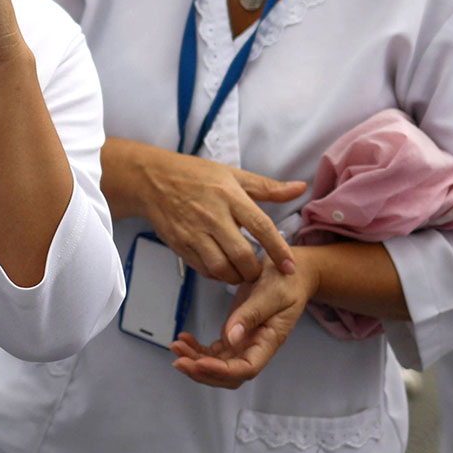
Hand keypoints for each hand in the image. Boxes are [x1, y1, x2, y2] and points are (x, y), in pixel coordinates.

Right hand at [128, 144, 303, 283]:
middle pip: (242, 255)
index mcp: (229, 195)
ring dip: (236, 277)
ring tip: (242, 272)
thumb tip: (300, 188)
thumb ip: (268, 187)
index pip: (261, 226)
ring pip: (221, 268)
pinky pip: (203, 269)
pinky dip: (217, 275)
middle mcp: (212, 215)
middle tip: (260, 271)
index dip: (278, 249)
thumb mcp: (233, 175)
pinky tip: (223, 268)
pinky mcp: (180, 244)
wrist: (152, 180)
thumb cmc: (195, 175)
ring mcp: (194, 232)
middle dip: (255, 271)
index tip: (290, 266)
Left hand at [170, 249, 315, 387]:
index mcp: (270, 340)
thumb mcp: (271, 292)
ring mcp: (244, 342)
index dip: (222, 371)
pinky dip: (197, 349)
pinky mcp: (235, 333)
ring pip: (218, 364)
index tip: (199, 362)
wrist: (290, 271)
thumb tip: (230, 338)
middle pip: (229, 374)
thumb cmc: (286, 280)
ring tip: (176, 348)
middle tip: (179, 361)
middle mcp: (256, 347)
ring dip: (196, 361)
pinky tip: (184, 339)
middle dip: (203, 372)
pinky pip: (214, 351)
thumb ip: (250, 314)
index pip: (247, 368)